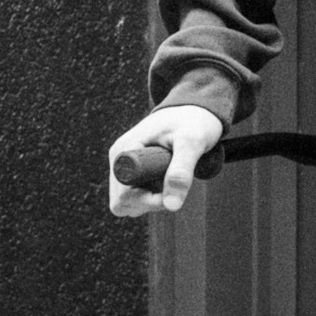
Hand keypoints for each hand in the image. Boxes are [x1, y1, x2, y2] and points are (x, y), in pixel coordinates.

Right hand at [107, 104, 222, 216]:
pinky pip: (137, 197)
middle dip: (150, 202)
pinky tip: (167, 178)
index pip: (122, 196)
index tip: (170, 190)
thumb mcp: (192, 141)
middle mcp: (119, 160)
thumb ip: (181, 171)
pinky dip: (154, 196)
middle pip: (123, 204)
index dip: (146, 201)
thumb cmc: (194, 120)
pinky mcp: (133, 172)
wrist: (196, 109)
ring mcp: (124, 167)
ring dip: (153, 200)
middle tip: (175, 185)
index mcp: (125, 150)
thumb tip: (172, 206)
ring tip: (172, 176)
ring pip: (130, 204)